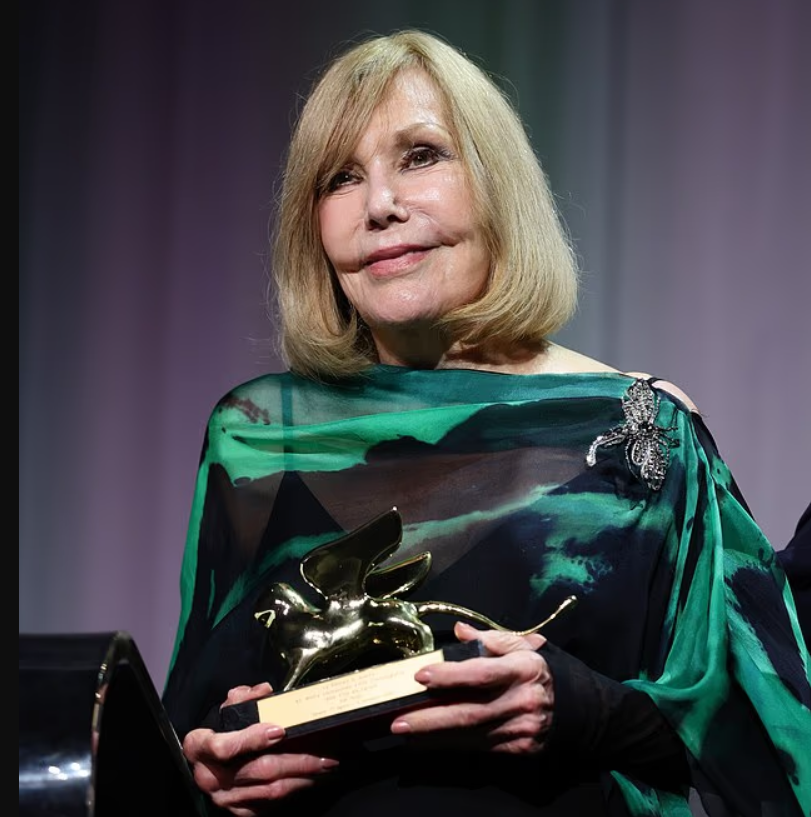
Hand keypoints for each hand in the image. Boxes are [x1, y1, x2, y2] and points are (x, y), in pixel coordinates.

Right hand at [182, 683, 338, 815]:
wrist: (208, 761)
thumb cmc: (221, 730)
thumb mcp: (226, 709)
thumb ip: (244, 697)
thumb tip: (265, 691)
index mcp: (200, 747)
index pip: (224, 747)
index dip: (252, 739)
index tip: (280, 730)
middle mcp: (209, 777)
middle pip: (259, 770)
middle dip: (296, 762)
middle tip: (325, 756)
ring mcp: (224, 798)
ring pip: (269, 791)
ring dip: (302, 778)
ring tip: (326, 766)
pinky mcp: (238, 810)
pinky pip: (269, 804)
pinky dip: (293, 791)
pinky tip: (310, 779)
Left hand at [389, 622, 553, 754]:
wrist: (580, 708)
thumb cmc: (542, 672)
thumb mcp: (523, 647)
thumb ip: (490, 639)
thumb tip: (460, 630)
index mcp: (523, 669)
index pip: (481, 673)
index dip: (450, 676)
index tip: (421, 676)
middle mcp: (522, 700)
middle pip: (471, 712)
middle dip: (431, 719)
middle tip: (399, 720)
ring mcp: (522, 728)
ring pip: (472, 734)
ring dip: (435, 735)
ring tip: (406, 731)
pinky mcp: (521, 748)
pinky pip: (481, 747)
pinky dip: (453, 745)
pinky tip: (430, 742)